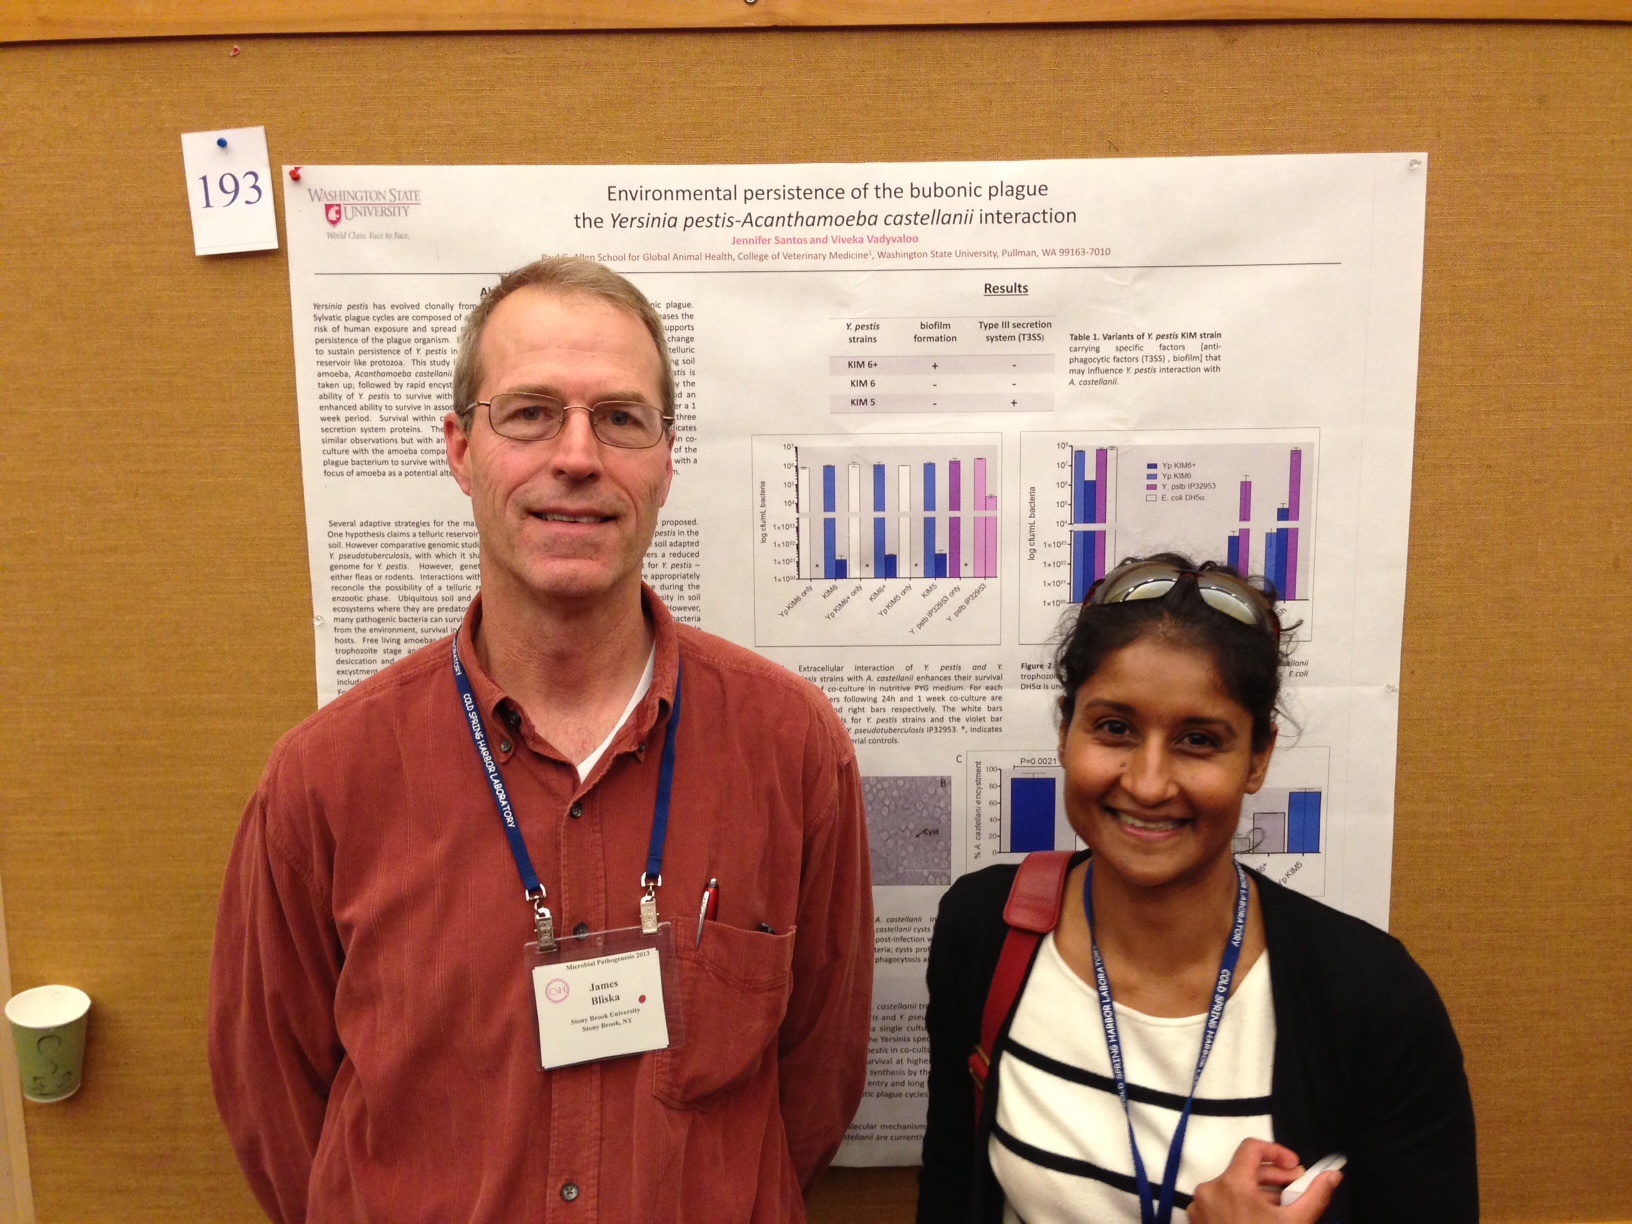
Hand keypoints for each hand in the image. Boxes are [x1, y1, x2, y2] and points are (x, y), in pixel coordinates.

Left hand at [1188, 1139, 1341, 1223]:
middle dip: (1275, 1176)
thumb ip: (1315, 1195)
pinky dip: (1243, 1204)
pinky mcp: (1199, 1220)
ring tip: (1284, 1206)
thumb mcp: (1296, 1222)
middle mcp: (1210, 1189)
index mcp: (1231, 1184)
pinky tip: (1264, 1218)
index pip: (1252, 1148)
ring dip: (1261, 1192)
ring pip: (1235, 1186)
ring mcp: (1201, 1206)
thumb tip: (1332, 1175)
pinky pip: (1223, 1201)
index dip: (1278, 1152)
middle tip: (1298, 1187)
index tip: (1296, 1167)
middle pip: (1245, 1168)